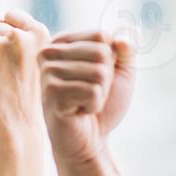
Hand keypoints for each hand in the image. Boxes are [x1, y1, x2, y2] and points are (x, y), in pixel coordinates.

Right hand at [38, 29, 135, 175]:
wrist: (90, 140)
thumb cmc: (103, 104)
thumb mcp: (121, 71)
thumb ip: (127, 48)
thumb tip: (123, 37)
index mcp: (64, 42)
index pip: (101, 34)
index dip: (111, 59)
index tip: (95, 76)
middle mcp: (50, 52)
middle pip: (101, 52)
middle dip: (106, 79)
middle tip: (90, 93)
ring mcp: (48, 72)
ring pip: (98, 73)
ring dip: (100, 93)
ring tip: (83, 102)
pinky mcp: (51, 92)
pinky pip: (92, 92)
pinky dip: (94, 105)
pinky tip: (79, 111)